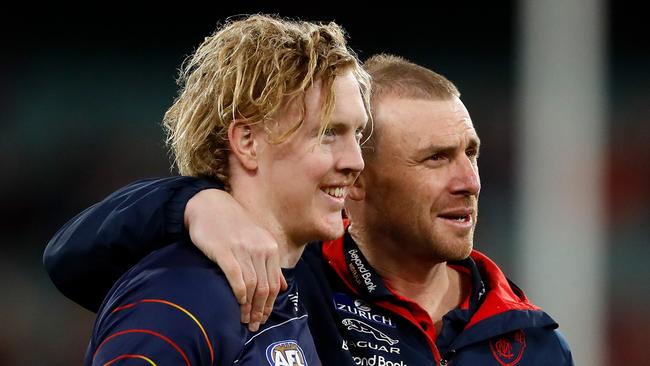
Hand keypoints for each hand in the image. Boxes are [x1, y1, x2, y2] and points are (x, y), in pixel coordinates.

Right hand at [184, 189, 286, 331]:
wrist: (209, 205)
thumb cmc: (232, 225)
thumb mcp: (257, 240)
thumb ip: (270, 263)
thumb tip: (282, 286)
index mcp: (270, 247)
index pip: (275, 283)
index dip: (270, 305)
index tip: (263, 318)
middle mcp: (260, 249)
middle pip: (265, 288)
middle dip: (261, 310)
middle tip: (254, 325)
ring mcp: (243, 250)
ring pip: (253, 286)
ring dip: (249, 307)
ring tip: (244, 320)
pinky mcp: (225, 251)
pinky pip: (237, 277)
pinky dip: (239, 293)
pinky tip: (237, 303)